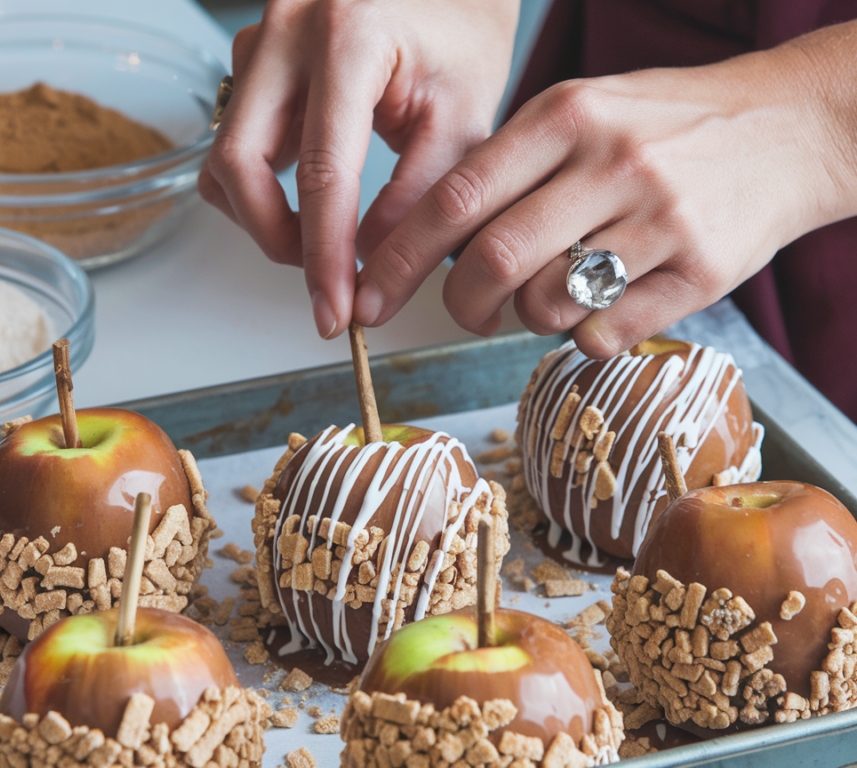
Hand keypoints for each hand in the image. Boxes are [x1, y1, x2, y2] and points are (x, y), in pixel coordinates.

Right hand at [198, 0, 519, 337]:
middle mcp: (286, 30)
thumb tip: (372, 267)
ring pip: (224, 156)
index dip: (324, 256)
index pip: (322, 172)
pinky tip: (304, 190)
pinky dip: (257, 183)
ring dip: (263, 213)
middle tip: (324, 274)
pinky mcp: (249, 56)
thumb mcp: (462, 114)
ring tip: (322, 231)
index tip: (335, 312)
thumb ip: (418, 196)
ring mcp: (257, 39)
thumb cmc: (461, 33)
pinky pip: (229, 138)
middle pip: (238, 164)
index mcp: (348, 38)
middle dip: (276, 238)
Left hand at [351, 22, 856, 356]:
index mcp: (565, 115)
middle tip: (462, 310)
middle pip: (492, 261)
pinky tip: (596, 309)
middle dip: (457, 303)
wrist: (790, 129)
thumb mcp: (584, 112)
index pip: (455, 198)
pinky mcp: (699, 272)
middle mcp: (609, 162)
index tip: (369, 294)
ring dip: (524, 318)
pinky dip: (580, 338)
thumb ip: (512, 167)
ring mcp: (659, 218)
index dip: (397, 257)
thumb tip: (431, 244)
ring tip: (545, 296)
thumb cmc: (665, 126)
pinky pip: (603, 334)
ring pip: (545, 305)